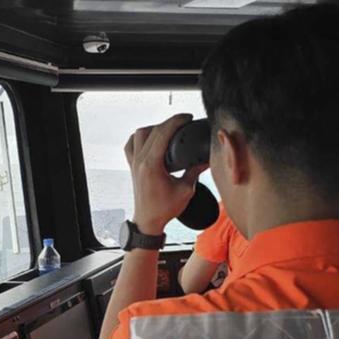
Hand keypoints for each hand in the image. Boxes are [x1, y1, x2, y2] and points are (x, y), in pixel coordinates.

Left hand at [124, 114, 205, 234]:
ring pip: (139, 134)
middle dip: (169, 122)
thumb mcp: (185, 190)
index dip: (176, 121)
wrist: (148, 220)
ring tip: (168, 130)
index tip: (187, 117)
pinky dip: (140, 137)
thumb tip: (207, 159)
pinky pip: (131, 144)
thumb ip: (195, 171)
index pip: (162, 133)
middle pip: (152, 130)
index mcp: (151, 165)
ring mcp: (134, 162)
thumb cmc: (164, 209)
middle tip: (183, 122)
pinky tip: (151, 139)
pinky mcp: (132, 166)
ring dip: (154, 128)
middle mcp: (140, 161)